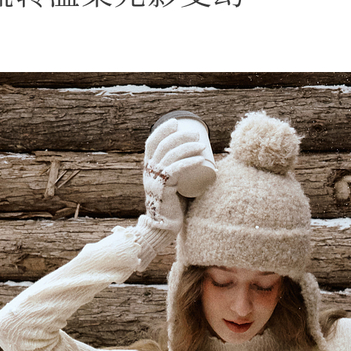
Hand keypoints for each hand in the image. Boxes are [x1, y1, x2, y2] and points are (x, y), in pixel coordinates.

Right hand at [142, 119, 212, 235]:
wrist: (163, 228)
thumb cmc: (172, 207)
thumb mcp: (172, 185)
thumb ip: (177, 174)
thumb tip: (198, 160)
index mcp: (149, 168)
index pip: (152, 142)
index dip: (162, 130)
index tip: (176, 122)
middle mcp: (149, 172)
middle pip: (163, 146)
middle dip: (180, 136)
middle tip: (197, 135)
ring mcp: (154, 180)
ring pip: (170, 156)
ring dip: (187, 147)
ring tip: (201, 144)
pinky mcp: (163, 190)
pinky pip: (176, 171)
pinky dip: (189, 163)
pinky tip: (200, 158)